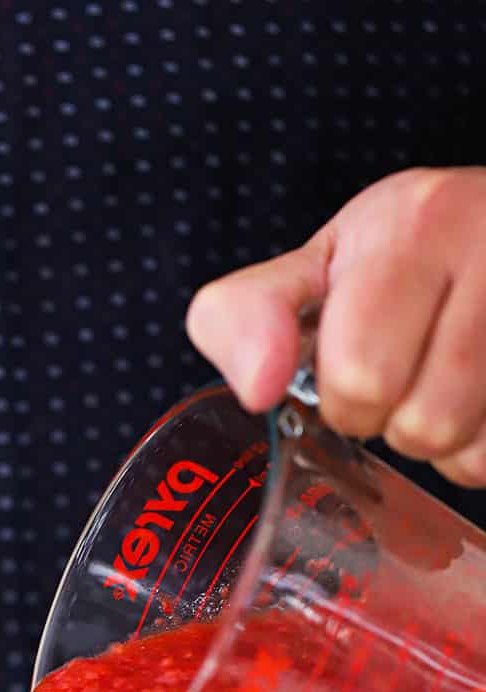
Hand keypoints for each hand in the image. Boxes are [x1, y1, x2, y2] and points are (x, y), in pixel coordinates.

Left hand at [186, 167, 485, 486]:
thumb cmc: (402, 258)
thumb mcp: (314, 268)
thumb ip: (245, 317)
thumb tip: (255, 389)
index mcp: (416, 225)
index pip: (360, 373)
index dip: (344, 393)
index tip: (352, 362)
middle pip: (421, 424)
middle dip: (390, 420)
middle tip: (401, 376)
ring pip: (467, 450)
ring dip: (439, 442)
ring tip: (439, 386)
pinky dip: (478, 450)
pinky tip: (476, 401)